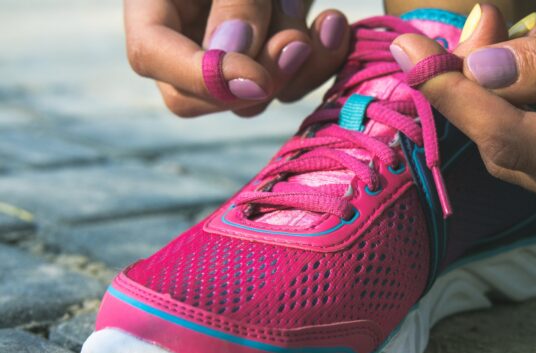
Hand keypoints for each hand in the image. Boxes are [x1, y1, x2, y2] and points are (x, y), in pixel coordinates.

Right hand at [123, 0, 349, 117]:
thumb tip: (233, 56)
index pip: (151, 55)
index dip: (202, 76)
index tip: (256, 79)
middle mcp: (185, 31)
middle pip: (197, 94)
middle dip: (253, 81)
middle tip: (298, 45)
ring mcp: (229, 47)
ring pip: (251, 97)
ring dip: (295, 69)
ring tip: (328, 23)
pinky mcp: (270, 51)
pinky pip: (287, 81)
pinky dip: (317, 62)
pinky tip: (335, 27)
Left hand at [392, 0, 535, 223]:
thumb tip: (476, 70)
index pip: (517, 142)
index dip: (456, 99)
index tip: (412, 56)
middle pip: (515, 154)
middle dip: (472, 95)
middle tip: (452, 36)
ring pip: (529, 154)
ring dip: (497, 99)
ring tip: (493, 38)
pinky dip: (528, 108)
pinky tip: (529, 66)